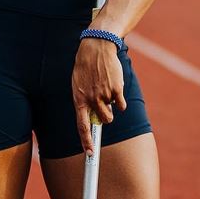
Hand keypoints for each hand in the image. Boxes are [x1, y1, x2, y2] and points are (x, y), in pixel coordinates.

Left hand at [71, 38, 127, 155]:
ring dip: (112, 107)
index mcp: (79, 98)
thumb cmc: (86, 65)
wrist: (97, 47)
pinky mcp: (116, 89)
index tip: (90, 153)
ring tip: (108, 91)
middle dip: (105, 117)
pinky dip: (120, 99)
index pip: (82, 126)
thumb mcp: (78, 83)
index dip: (86, 141)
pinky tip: (115, 86)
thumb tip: (91, 116)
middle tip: (105, 106)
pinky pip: (121, 104)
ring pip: (112, 113)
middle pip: (102, 121)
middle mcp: (92, 99)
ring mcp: (104, 94)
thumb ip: (84, 99)